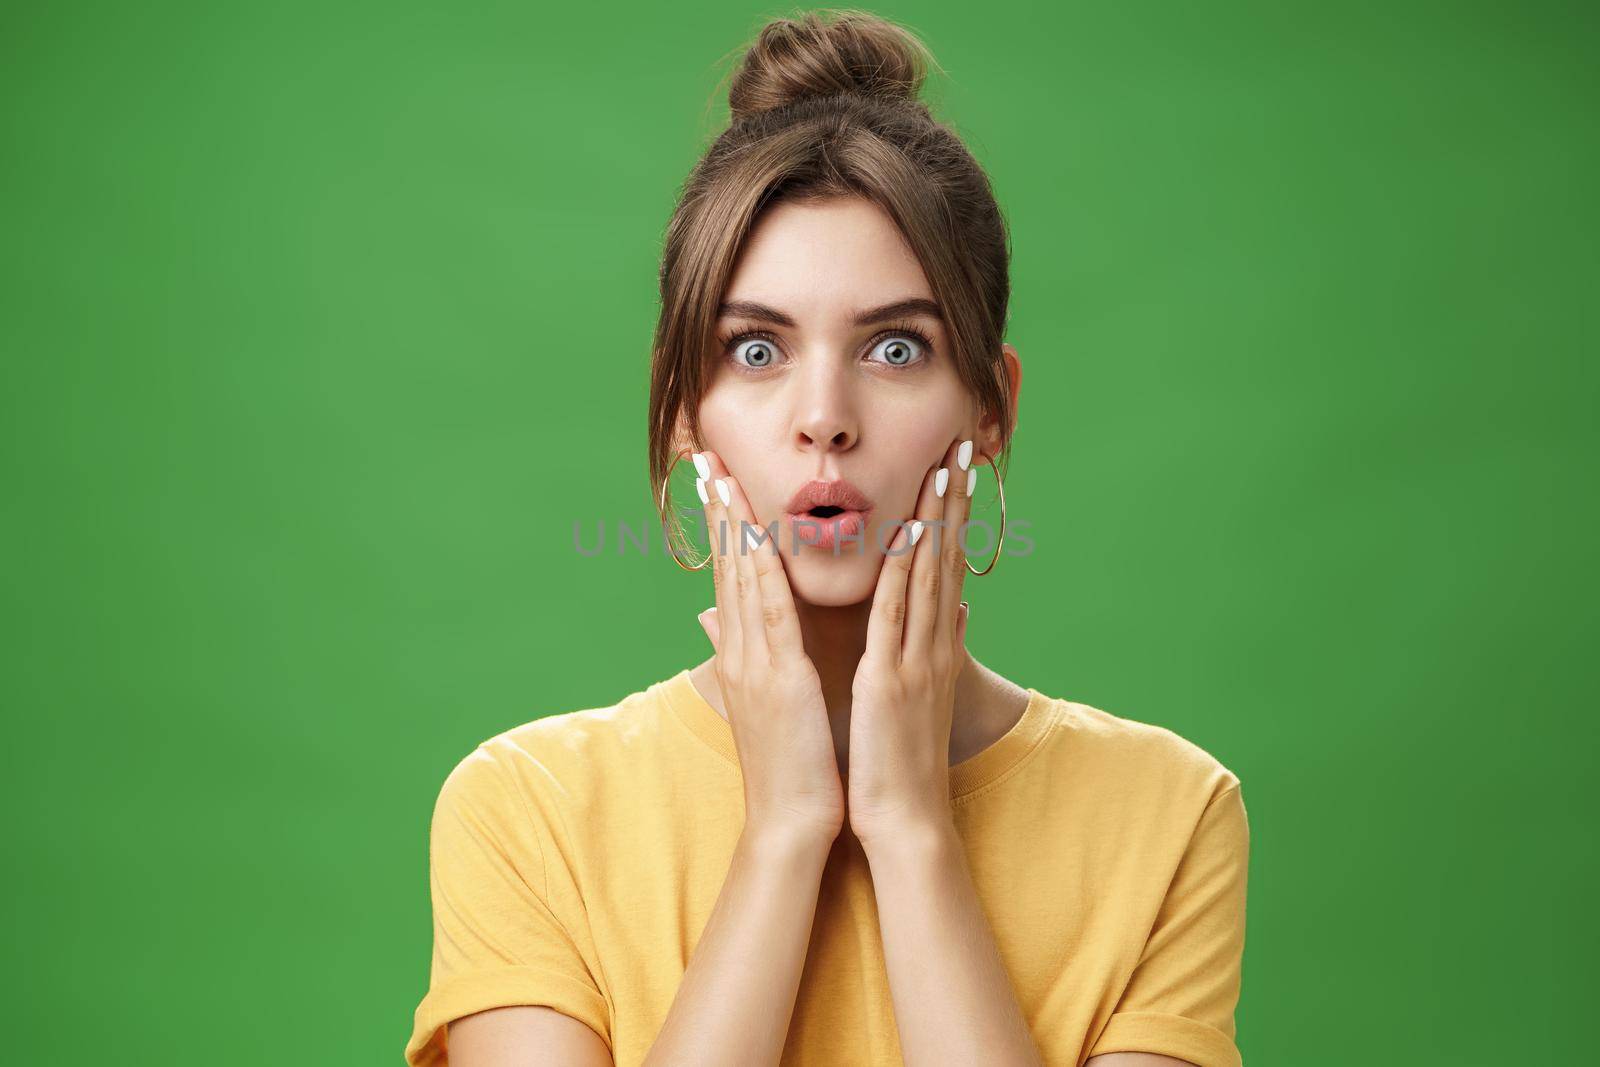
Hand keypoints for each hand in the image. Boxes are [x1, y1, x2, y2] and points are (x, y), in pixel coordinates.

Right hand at [693, 450, 844, 845]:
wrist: (792, 823)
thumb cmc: (794, 766)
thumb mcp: (772, 704)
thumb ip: (758, 658)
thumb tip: (732, 630)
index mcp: (745, 656)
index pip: (731, 577)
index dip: (723, 526)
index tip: (716, 481)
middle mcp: (740, 652)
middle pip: (725, 566)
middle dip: (716, 509)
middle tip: (704, 458)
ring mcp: (754, 664)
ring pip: (741, 579)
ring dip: (733, 523)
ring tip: (721, 475)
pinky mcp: (778, 679)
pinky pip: (771, 613)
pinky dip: (766, 570)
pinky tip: (762, 535)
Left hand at [847, 436, 975, 850]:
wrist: (905, 821)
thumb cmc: (902, 761)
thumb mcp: (923, 694)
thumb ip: (939, 647)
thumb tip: (961, 612)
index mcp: (933, 645)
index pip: (944, 565)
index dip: (951, 513)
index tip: (955, 466)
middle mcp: (932, 644)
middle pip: (946, 557)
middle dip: (953, 498)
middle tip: (962, 443)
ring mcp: (916, 659)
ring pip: (927, 575)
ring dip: (936, 518)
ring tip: (944, 466)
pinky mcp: (891, 679)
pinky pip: (898, 616)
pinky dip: (904, 574)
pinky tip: (909, 534)